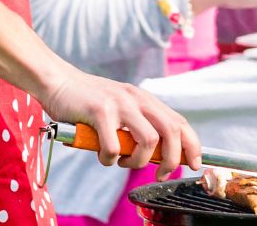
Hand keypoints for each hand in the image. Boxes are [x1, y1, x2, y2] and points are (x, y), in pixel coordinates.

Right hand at [42, 68, 199, 180]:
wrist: (61, 82)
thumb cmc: (90, 103)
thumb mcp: (123, 109)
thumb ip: (140, 126)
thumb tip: (159, 156)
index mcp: (146, 100)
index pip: (179, 122)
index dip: (192, 144)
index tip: (195, 163)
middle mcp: (138, 99)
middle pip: (171, 131)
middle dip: (172, 159)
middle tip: (162, 174)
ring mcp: (120, 104)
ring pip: (148, 141)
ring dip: (138, 161)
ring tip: (123, 161)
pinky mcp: (100, 111)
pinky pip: (114, 147)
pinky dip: (110, 160)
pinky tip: (102, 155)